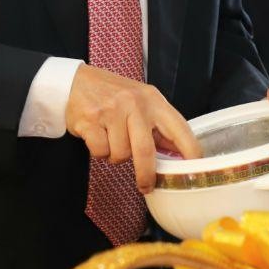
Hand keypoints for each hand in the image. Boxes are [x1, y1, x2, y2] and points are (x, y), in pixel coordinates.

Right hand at [64, 65, 201, 193]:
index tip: (192, 172)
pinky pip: (101, 151)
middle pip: (146, 151)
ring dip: (115, 155)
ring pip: (121, 154)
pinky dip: (99, 152)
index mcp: (154, 100)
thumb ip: (158, 126)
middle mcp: (135, 104)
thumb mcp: (141, 102)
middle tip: (146, 186)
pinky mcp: (91, 120)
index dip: (190, 153)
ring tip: (110, 139)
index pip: (180, 130)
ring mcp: (112, 111)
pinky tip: (97, 136)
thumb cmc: (113, 95)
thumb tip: (179, 155)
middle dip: (146, 175)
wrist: (76, 81)